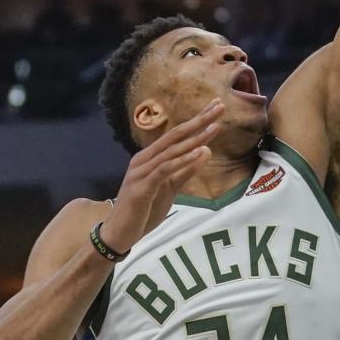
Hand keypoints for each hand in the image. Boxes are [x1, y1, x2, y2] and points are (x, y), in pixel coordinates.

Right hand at [100, 99, 224, 252]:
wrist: (119, 233)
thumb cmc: (143, 210)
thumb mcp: (170, 188)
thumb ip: (186, 170)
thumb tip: (206, 150)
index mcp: (150, 157)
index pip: (177, 134)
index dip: (197, 120)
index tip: (216, 107)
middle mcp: (144, 159)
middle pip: (175, 135)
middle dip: (199, 120)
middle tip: (220, 106)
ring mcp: (142, 172)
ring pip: (172, 150)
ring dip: (195, 138)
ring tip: (215, 128)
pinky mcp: (142, 187)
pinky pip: (165, 170)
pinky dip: (182, 161)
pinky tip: (198, 153)